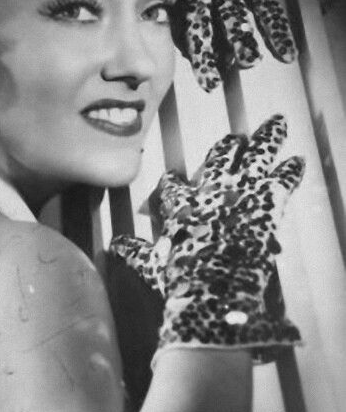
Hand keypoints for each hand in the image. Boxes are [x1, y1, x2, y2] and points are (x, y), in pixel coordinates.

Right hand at [110, 115, 304, 361]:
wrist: (214, 287)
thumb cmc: (180, 278)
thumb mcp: (151, 266)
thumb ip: (134, 252)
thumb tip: (113, 246)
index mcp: (180, 205)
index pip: (172, 185)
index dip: (171, 182)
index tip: (171, 179)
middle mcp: (210, 191)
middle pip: (219, 158)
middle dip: (227, 147)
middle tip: (233, 140)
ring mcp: (240, 192)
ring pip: (255, 155)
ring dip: (267, 139)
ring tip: (277, 124)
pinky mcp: (266, 202)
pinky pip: (282, 180)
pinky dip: (291, 172)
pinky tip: (298, 161)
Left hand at [178, 0, 331, 90]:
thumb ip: (184, 22)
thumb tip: (197, 58)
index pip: (199, 28)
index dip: (204, 57)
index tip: (210, 85)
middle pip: (234, 17)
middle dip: (242, 40)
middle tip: (249, 61)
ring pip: (265, 3)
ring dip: (275, 30)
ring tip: (286, 55)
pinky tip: (331, 3)